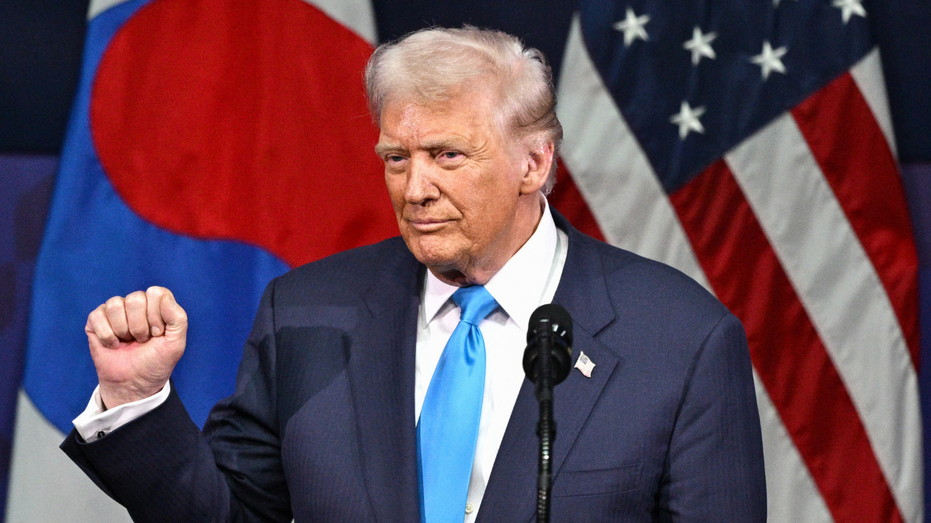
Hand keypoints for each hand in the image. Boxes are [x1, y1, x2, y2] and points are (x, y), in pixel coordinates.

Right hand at [85, 286, 187, 408]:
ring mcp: (115, 311)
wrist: (134, 384)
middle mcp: (136, 304)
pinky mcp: (96, 321)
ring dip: (123, 330)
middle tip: (142, 340)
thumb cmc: (156, 362)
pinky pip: (97, 316)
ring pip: (115, 305)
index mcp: (157, 305)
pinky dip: (107, 335)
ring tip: (128, 342)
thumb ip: (178, 318)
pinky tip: (114, 345)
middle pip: (135, 299)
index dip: (157, 316)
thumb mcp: (175, 344)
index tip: (157, 334)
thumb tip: (163, 296)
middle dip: (140, 326)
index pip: (156, 293)